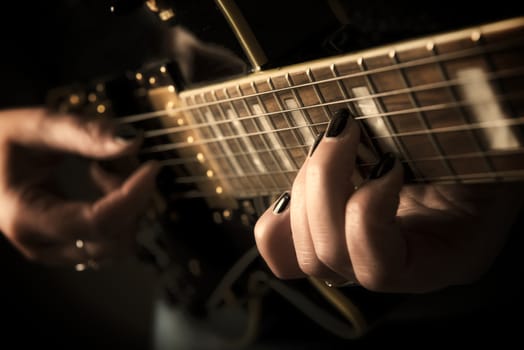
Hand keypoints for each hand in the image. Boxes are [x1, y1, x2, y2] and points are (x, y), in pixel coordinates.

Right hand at [0, 107, 159, 267]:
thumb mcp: (34, 127)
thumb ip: (82, 133)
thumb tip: (132, 141)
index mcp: (26, 218)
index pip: (99, 223)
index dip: (134, 196)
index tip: (152, 166)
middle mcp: (41, 245)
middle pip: (115, 239)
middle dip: (130, 199)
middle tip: (116, 159)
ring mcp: (55, 251)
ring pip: (118, 244)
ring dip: (127, 205)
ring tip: (104, 167)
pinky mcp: (67, 246)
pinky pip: (111, 239)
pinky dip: (119, 211)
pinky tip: (102, 180)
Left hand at [254, 111, 523, 292]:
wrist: (476, 139)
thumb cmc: (481, 137)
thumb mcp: (477, 141)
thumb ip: (443, 141)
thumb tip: (396, 129)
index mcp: (445, 255)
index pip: (379, 268)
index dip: (367, 213)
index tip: (387, 162)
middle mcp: (400, 267)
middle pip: (329, 256)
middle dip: (323, 184)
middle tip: (344, 131)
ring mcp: (363, 254)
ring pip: (305, 252)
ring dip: (305, 187)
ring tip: (332, 142)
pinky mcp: (334, 234)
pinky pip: (285, 249)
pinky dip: (281, 216)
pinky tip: (303, 180)